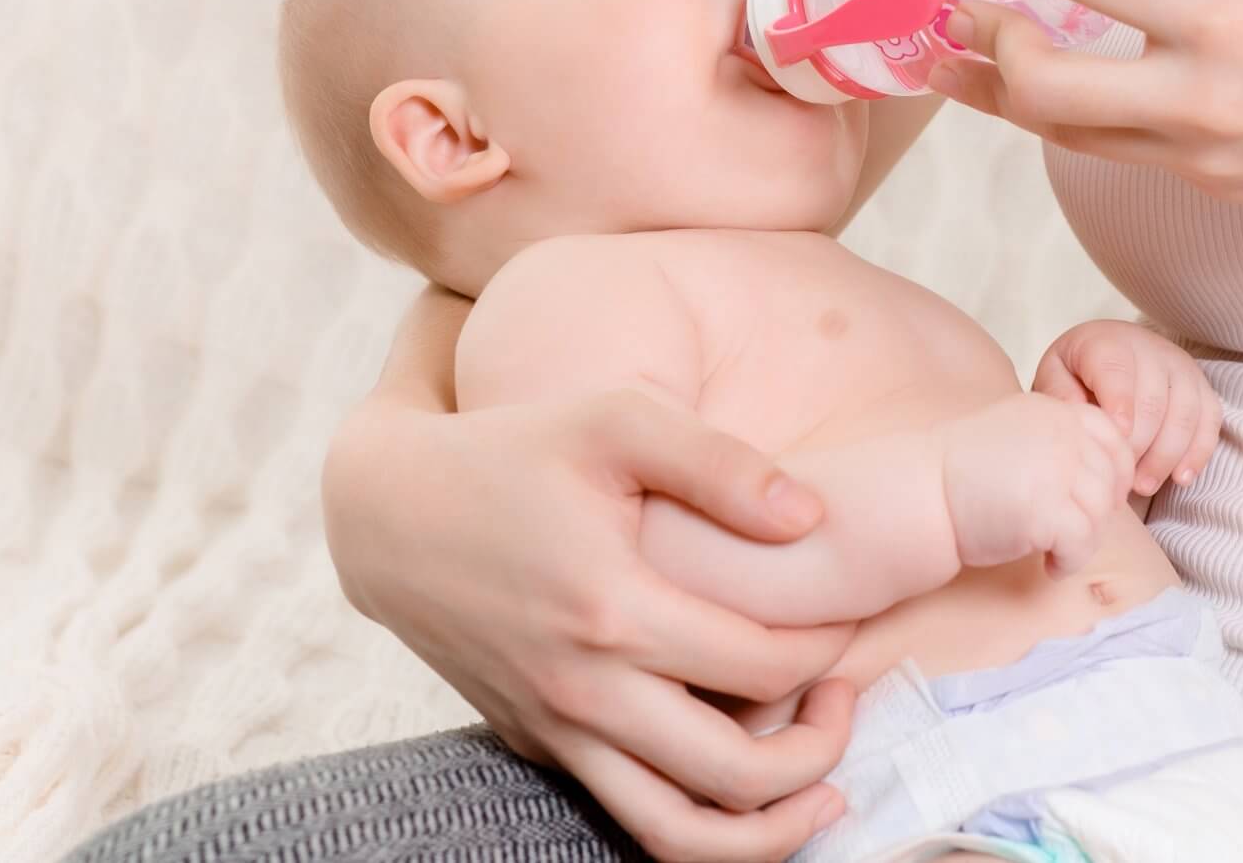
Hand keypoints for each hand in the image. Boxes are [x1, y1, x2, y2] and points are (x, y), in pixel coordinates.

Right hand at [323, 391, 857, 862]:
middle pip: (737, 774)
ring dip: (768, 828)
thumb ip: (717, 463)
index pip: (763, 664)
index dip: (830, 646)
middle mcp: (583, 689)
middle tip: (846, 697)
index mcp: (613, 608)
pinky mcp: (538, 745)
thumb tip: (813, 519)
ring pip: (679, 834)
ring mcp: (557, 729)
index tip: (851, 614)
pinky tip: (738, 772)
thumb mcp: (614, 421)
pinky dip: (698, 816)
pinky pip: (631, 813)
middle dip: (820, 748)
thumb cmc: (513, 451)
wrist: (391, 512)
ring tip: (820, 785)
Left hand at [927, 0, 1242, 231]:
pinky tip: (1070, 83)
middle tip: (966, 6)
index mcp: (1226, 17)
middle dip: (986, 47)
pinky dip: (1081, 115)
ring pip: (1067, 131)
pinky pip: (1122, 150)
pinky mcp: (1213, 189)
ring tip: (975, 52)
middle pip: (1040, 86)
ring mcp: (1203, 157)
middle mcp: (1201, 98)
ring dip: (1011, 92)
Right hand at [937, 390, 1135, 575]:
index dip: (1115, 475)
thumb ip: (1058, 444)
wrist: (921, 493)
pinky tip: (1048, 566)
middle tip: (1071, 535)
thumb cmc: (963, 474)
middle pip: (1111, 482)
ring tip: (1056, 553)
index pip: (1113, 438)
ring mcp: (1056, 469)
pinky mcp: (1047, 509)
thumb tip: (1107, 481)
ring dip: (1084, 542)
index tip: (1095, 501)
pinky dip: (1069, 562)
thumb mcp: (1016, 436)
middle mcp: (1061, 433)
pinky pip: (1082, 544)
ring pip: (1101, 516)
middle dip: (1097, 516)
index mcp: (1053, 411)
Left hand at [1031, 320, 1221, 494]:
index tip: (1118, 438)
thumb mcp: (1056, 374)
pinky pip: (1209, 421)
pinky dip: (1198, 453)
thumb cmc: (1078, 371)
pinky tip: (1180, 478)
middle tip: (1120, 478)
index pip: (1118, 372)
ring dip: (1166, 456)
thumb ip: (1060, 393)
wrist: (1110, 353)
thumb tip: (1080, 419)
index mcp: (1108, 343)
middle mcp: (1151, 349)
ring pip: (1185, 414)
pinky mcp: (1202, 388)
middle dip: (1138, 446)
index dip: (1121, 405)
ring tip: (1142, 486)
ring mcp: (1182, 368)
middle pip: (1154, 401)